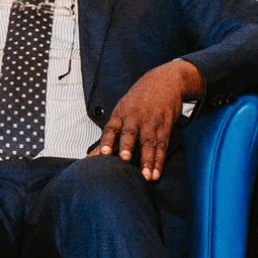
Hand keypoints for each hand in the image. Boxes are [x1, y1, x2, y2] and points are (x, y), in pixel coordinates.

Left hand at [94, 59, 202, 180]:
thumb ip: (110, 134)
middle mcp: (135, 119)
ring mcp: (151, 123)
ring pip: (149, 143)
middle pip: (130, 134)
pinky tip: (156, 172)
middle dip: (126, 147)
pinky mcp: (165, 127)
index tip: (102, 153)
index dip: (106, 141)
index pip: (111, 129)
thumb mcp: (122, 111)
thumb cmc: (138, 100)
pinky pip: (162, 146)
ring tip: (146, 177)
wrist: (164, 81)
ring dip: (147, 161)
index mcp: (120, 115)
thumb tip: (92, 155)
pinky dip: (159, 160)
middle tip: (124, 159)